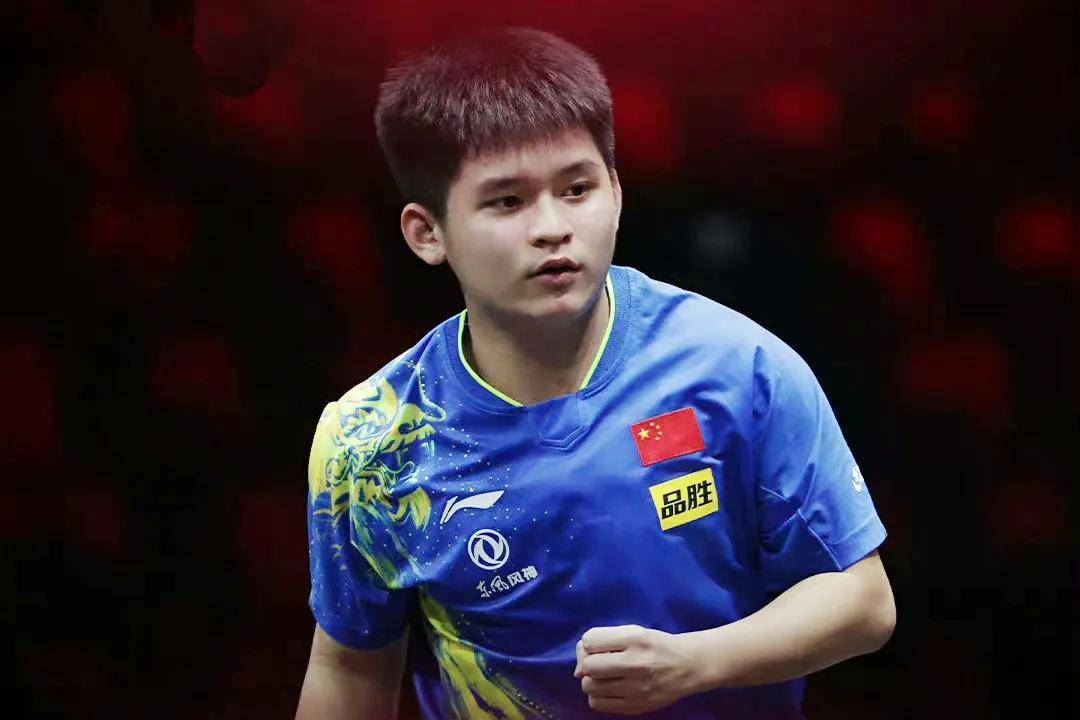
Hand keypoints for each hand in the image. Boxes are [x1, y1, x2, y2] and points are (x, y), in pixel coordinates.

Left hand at [573, 624, 698, 714]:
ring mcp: (637, 687)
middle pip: (588, 666)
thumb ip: (605, 641)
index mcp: (635, 638)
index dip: (589, 643)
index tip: (599, 646)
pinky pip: (599, 704)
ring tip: (604, 677)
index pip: (591, 640)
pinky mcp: (637, 706)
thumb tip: (578, 668)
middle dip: (588, 663)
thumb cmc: (657, 645)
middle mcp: (636, 663)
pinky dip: (597, 696)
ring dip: (591, 680)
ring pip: (590, 687)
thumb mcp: (634, 631)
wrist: (689, 666)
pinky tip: (609, 689)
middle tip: (599, 663)